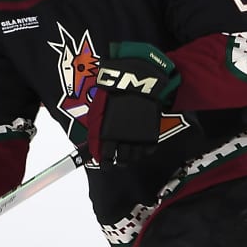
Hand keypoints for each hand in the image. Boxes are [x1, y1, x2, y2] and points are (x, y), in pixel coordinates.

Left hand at [90, 42, 179, 164]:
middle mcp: (124, 138)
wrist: (135, 81)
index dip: (106, 163)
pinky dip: (145, 150)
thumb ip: (97, 131)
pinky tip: (141, 145)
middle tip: (118, 160)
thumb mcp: (98, 112)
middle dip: (119, 162)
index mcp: (108, 135)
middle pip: (122, 160)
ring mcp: (139, 136)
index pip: (107, 158)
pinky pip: (149, 149)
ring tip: (129, 153)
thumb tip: (95, 146)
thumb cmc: (114, 93)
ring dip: (131, 156)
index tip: (106, 164)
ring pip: (136, 157)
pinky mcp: (151, 132)